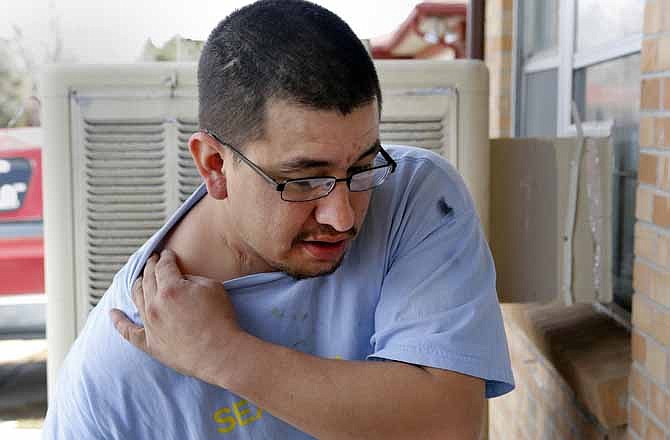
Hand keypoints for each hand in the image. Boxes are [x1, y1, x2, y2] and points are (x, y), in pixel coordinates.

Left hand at [111, 249, 243, 384]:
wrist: (220, 353)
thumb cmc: (220, 320)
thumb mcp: (213, 287)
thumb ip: (192, 279)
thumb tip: (181, 281)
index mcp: (171, 288)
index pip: (164, 266)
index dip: (166, 257)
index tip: (167, 254)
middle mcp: (155, 305)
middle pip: (148, 279)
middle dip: (150, 266)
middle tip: (153, 259)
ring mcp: (150, 325)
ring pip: (137, 299)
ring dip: (137, 285)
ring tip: (139, 279)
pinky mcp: (149, 344)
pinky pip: (128, 331)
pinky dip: (118, 321)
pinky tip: (113, 313)